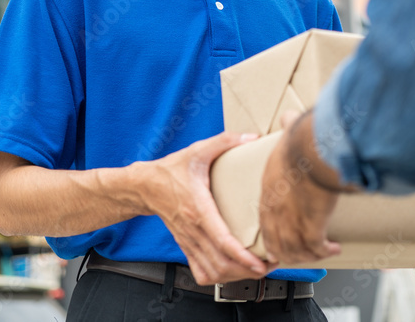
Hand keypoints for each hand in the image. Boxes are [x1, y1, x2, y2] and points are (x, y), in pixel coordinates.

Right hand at [145, 132, 269, 285]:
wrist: (144, 185)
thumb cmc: (171, 169)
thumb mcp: (197, 150)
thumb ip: (225, 141)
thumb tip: (252, 137)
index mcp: (198, 208)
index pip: (222, 240)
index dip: (243, 256)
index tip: (262, 262)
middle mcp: (193, 230)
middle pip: (221, 263)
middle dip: (248, 270)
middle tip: (270, 264)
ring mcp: (188, 241)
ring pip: (213, 272)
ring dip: (236, 276)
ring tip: (257, 269)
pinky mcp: (186, 246)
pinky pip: (201, 272)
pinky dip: (218, 277)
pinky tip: (232, 271)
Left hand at [259, 111, 343, 264]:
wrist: (311, 150)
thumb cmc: (302, 139)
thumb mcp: (288, 133)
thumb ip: (287, 126)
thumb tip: (289, 116)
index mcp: (269, 189)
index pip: (265, 220)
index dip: (273, 234)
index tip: (280, 242)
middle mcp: (275, 209)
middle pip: (276, 242)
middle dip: (289, 251)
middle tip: (302, 253)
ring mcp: (290, 220)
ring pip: (294, 251)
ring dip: (309, 255)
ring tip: (321, 251)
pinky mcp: (310, 226)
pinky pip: (315, 249)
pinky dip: (325, 252)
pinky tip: (335, 248)